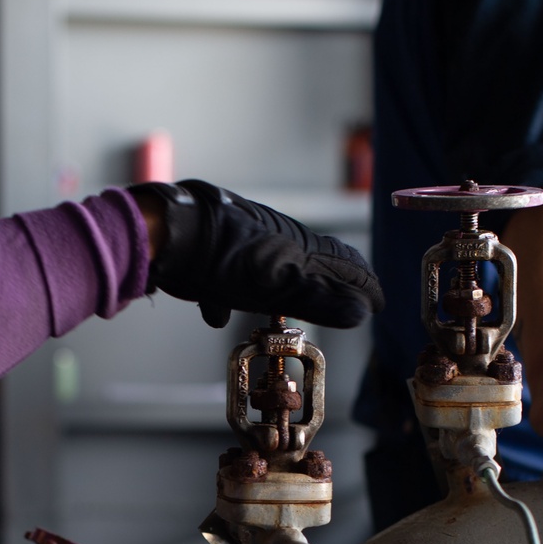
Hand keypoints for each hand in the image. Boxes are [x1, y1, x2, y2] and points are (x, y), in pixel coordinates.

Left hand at [128, 179, 382, 328]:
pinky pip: (230, 273)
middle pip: (312, 261)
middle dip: (328, 284)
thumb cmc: (220, 260)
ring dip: (282, 289)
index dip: (364, 285)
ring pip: (272, 265)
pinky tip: (215, 311)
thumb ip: (317, 298)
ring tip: (283, 310)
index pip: (343, 264)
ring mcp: (244, 238)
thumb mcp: (273, 286)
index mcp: (297, 247)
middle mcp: (275, 237)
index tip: (378, 302)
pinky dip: (229, 293)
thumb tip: (361, 312)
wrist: (165, 231)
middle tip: (343, 302)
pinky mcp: (214, 243)